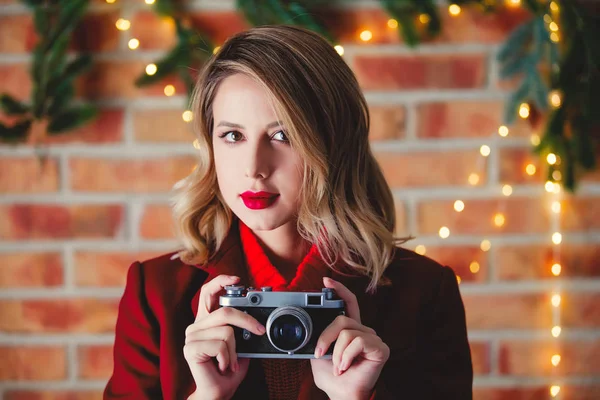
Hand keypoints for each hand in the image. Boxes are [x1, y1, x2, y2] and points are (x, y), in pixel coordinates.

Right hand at [184, 275, 265, 399]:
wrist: (218, 392)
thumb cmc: (228, 368)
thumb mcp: (240, 343)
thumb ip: (242, 328)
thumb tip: (257, 315)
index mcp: (207, 320)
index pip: (208, 292)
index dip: (221, 281)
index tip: (238, 279)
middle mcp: (197, 325)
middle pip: (226, 311)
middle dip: (248, 321)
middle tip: (260, 330)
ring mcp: (191, 336)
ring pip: (227, 331)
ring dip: (235, 351)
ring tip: (229, 362)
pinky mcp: (190, 348)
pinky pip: (220, 345)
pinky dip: (228, 359)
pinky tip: (222, 366)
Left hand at [310, 277, 389, 399]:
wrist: (342, 395)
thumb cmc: (333, 377)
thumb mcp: (319, 353)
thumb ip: (317, 337)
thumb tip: (306, 326)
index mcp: (350, 330)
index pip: (348, 303)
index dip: (339, 290)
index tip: (326, 281)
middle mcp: (363, 331)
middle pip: (342, 319)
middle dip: (326, 337)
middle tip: (320, 354)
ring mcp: (373, 338)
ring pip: (347, 332)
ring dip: (336, 353)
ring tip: (339, 367)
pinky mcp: (380, 348)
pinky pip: (357, 342)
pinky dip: (346, 357)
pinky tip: (346, 367)